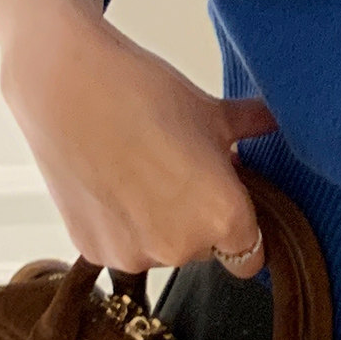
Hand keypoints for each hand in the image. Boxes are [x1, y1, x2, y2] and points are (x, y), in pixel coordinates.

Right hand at [0, 0, 278, 281]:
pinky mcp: (91, 250)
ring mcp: (132, 254)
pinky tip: (114, 182)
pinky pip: (123, 246)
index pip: (252, 255)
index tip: (229, 201)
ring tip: (142, 171)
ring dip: (160, 223)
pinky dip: (122, 224)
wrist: (64, 85)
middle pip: (206, 250)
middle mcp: (180, 248)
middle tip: (179, 172)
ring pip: (163, 250)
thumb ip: (253, 126)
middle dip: (200, 218)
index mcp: (223, 219)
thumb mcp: (212, 112)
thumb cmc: (142, 94)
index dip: (243, 226)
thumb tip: (276, 119)